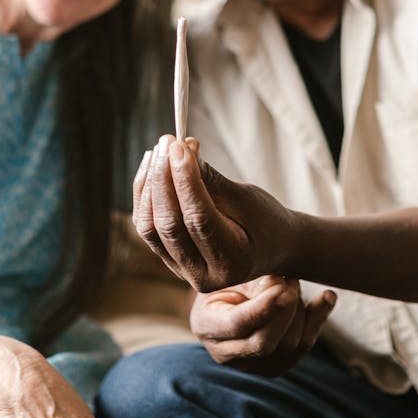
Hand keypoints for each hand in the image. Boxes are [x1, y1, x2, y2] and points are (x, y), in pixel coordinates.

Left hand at [133, 135, 298, 291]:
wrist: (272, 248)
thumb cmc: (266, 221)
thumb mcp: (247, 199)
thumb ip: (212, 180)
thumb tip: (181, 151)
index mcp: (232, 261)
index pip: (199, 219)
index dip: (185, 180)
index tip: (179, 146)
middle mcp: (204, 275)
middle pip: (169, 225)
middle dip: (163, 178)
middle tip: (167, 142)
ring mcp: (183, 271)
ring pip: (150, 228)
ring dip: (149, 185)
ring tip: (158, 151)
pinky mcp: (170, 261)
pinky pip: (147, 228)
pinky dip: (145, 196)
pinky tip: (152, 168)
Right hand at [191, 276, 336, 375]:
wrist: (225, 300)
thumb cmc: (224, 281)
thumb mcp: (228, 275)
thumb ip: (251, 280)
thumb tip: (280, 284)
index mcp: (206, 326)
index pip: (237, 325)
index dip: (264, 308)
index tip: (284, 286)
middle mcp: (225, 353)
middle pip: (264, 343)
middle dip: (286, 310)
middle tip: (290, 280)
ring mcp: (251, 365)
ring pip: (288, 347)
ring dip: (299, 311)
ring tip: (293, 283)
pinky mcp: (275, 366)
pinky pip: (303, 347)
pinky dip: (318, 320)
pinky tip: (327, 297)